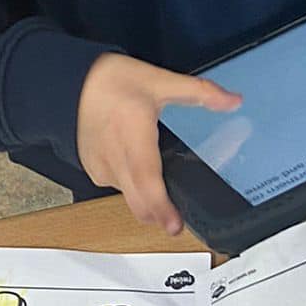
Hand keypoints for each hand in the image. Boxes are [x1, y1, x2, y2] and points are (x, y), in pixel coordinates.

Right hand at [76, 54, 240, 234]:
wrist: (71, 83)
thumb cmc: (112, 81)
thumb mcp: (159, 80)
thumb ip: (199, 92)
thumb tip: (233, 101)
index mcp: (133, 135)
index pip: (147, 180)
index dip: (161, 206)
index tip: (174, 225)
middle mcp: (115, 157)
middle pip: (138, 202)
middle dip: (158, 216)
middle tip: (177, 223)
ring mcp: (101, 167)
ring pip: (129, 197)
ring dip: (146, 200)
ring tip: (160, 191)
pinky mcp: (93, 170)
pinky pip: (118, 187)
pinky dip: (131, 187)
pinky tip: (140, 173)